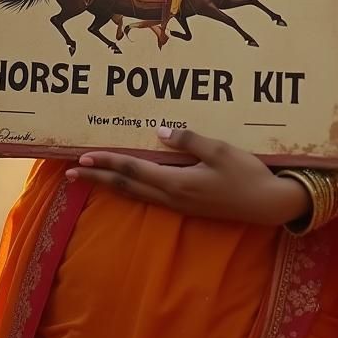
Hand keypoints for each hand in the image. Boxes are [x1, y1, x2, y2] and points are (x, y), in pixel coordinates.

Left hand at [64, 127, 310, 225]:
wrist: (268, 204)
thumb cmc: (246, 173)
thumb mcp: (219, 150)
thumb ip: (187, 140)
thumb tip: (159, 131)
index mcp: (177, 183)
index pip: (132, 170)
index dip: (106, 162)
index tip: (82, 157)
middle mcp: (172, 197)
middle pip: (126, 186)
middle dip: (97, 178)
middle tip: (69, 173)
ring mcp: (179, 205)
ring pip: (135, 194)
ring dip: (110, 185)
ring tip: (90, 178)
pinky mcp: (187, 207)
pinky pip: (149, 197)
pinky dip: (130, 189)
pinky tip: (126, 184)